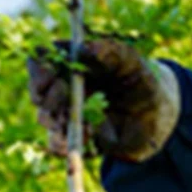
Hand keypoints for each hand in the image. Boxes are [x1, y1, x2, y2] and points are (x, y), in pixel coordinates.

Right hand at [27, 39, 180, 162]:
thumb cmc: (144, 84)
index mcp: (75, 63)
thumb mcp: (134, 64)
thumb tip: (85, 47)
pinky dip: (64, 144)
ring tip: (81, 124)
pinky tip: (85, 138)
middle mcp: (64, 86)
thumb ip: (112, 52)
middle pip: (38, 91)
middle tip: (65, 104)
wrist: (153, 122)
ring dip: (57, 123)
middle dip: (48, 99)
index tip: (49, 78)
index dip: (39, 69)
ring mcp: (65, 113)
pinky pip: (54, 144)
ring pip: (44, 118)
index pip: (42, 60)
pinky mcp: (71, 138)